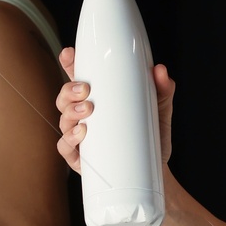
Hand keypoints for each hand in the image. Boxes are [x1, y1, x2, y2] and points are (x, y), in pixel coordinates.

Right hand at [55, 49, 173, 173]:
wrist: (157, 170)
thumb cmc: (151, 138)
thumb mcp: (159, 111)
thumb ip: (162, 91)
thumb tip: (160, 71)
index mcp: (98, 101)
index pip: (78, 79)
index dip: (69, 65)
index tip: (69, 54)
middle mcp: (84, 117)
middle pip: (64, 98)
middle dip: (69, 90)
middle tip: (85, 89)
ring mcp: (80, 138)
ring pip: (63, 120)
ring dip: (70, 112)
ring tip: (87, 110)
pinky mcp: (80, 160)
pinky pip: (65, 148)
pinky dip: (69, 139)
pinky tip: (81, 133)